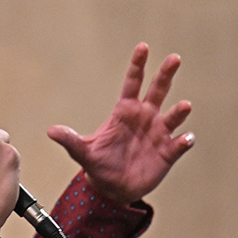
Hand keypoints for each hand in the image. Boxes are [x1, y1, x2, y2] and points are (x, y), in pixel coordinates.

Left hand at [47, 43, 193, 205]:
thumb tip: (51, 131)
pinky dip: (185, 141)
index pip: (133, 82)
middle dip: (166, 74)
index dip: (138, 65)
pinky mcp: (168, 153)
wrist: (114, 189)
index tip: (143, 47)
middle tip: (174, 58)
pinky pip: (179, 145)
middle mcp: (145, 118)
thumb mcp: (83, 153)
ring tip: (185, 106)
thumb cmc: (100, 165)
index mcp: (125, 111)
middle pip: (158, 90)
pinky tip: (186, 139)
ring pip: (173, 116)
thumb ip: (71, 141)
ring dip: (179, 111)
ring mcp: (158, 134)